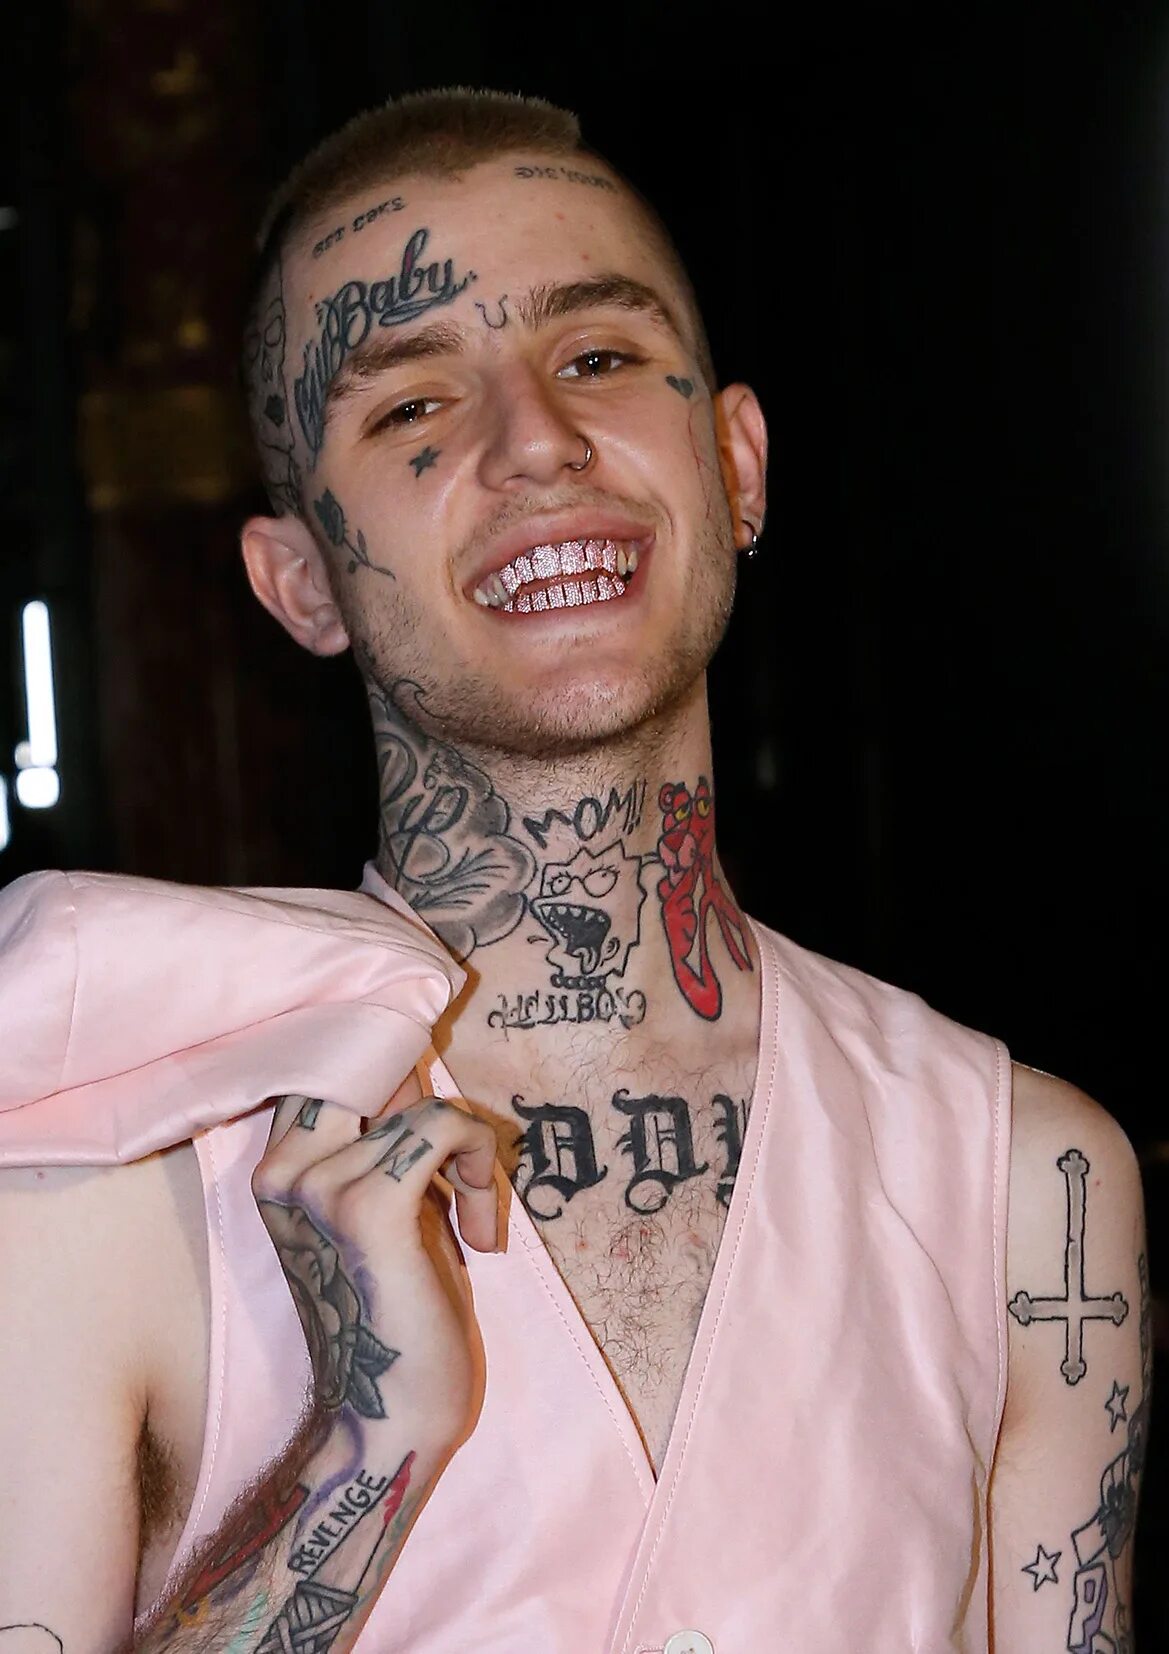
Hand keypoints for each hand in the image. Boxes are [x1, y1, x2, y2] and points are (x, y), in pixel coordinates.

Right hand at [251, 1075, 499, 1448]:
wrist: (391, 1418)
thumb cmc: (398, 1314)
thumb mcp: (388, 1206)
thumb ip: (390, 1138)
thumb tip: (415, 1065)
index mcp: (278, 1169)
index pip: (331, 1062)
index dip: (391, 1064)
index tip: (434, 1106)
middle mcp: (284, 1168)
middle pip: (366, 1060)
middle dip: (425, 1093)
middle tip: (456, 1161)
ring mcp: (320, 1185)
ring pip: (424, 1102)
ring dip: (470, 1153)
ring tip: (472, 1218)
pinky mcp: (369, 1207)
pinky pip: (445, 1125)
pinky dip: (479, 1166)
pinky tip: (480, 1233)